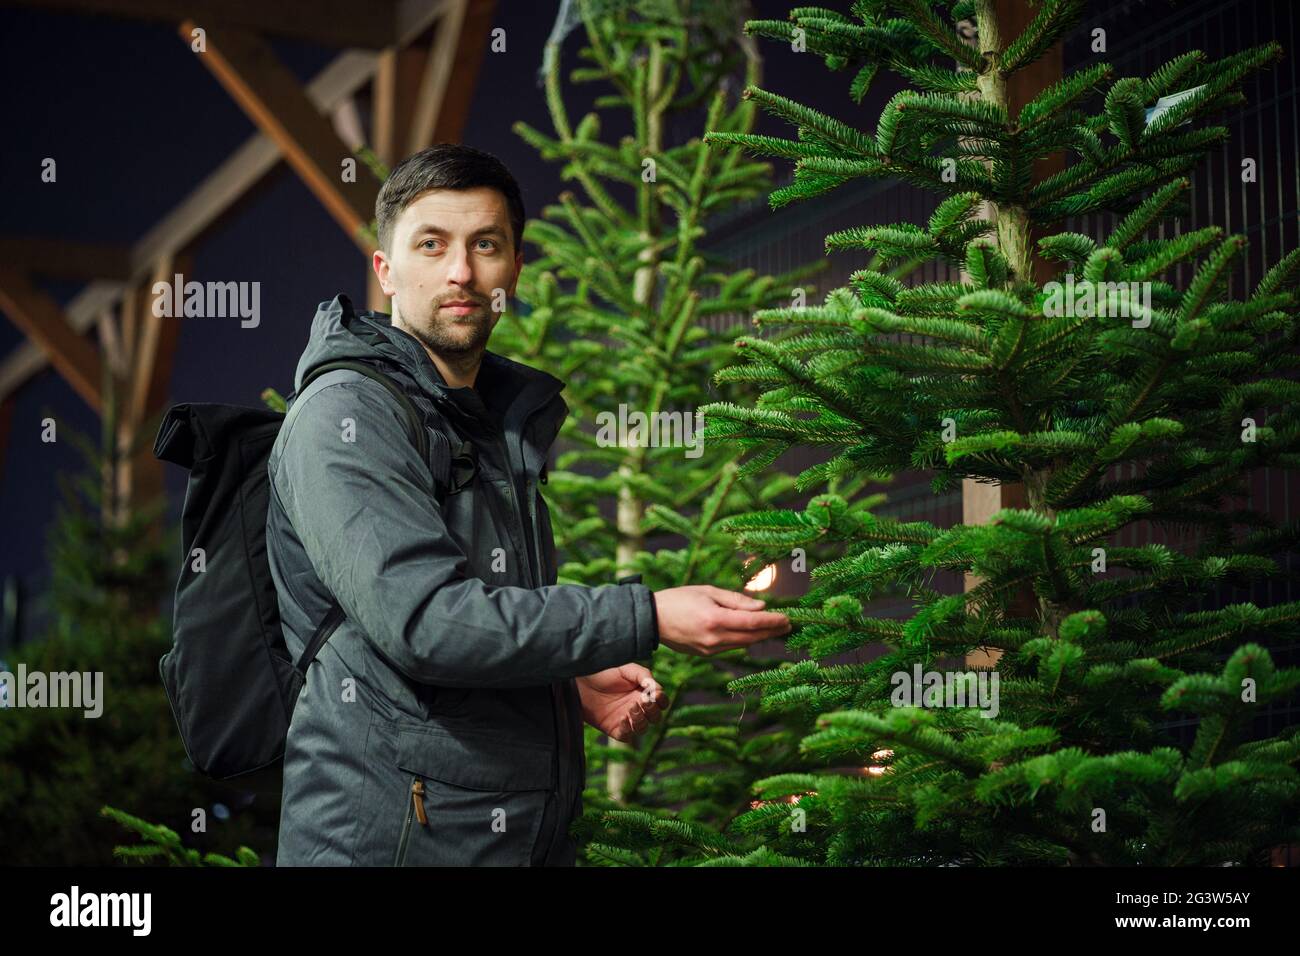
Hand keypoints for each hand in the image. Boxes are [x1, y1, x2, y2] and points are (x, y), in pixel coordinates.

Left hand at [576, 664, 667, 741]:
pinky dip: (628, 729)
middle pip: (655, 717)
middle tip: (643, 701)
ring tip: (632, 707)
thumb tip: (656, 688)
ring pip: (643, 728)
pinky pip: (626, 736)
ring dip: (641, 719)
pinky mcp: (613, 728)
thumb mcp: (626, 668)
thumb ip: (643, 675)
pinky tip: (624, 717)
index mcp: (643, 692)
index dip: (662, 700)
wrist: (581, 679)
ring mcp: (625, 719)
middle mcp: (636, 707)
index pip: (661, 702)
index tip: (655, 694)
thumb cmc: (604, 671)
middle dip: (652, 710)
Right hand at [652, 585, 790, 655]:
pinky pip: (730, 647)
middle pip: (752, 637)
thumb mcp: (708, 592)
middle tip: (787, 625)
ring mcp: (710, 650)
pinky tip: (750, 633)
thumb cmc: (679, 599)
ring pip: (743, 644)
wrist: (652, 619)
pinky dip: (743, 640)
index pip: (753, 622)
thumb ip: (736, 600)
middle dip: (771, 631)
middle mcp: (715, 638)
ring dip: (759, 636)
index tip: (787, 619)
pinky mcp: (705, 654)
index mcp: (716, 619)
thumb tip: (761, 607)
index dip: (772, 621)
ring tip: (773, 629)